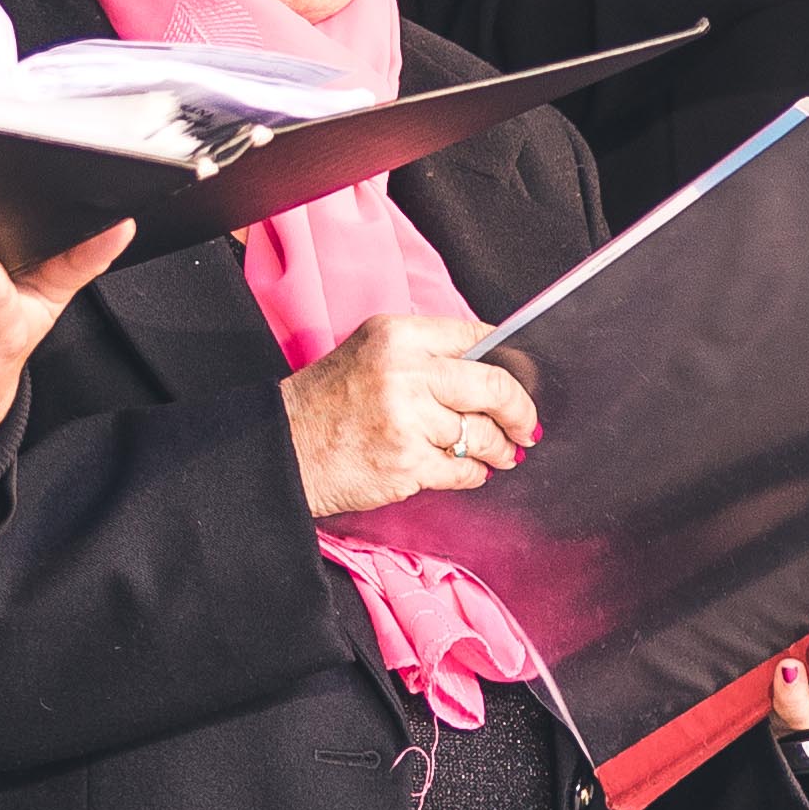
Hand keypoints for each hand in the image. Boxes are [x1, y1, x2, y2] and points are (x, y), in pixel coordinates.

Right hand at [282, 314, 537, 517]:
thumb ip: (426, 356)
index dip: (510, 362)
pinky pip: (463, 470)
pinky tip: (472, 472)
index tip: (522, 380)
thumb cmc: (326, 403)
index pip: (477, 337)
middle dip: (520, 410)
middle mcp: (405, 372)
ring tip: (502, 454)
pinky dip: (474, 474)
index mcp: (398, 336)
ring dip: (499, 448)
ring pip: (481, 434)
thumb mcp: (370, 354)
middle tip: (527, 426)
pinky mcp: (407, 463)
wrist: (282, 449)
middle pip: (494, 386)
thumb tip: (492, 371)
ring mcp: (408, 420)